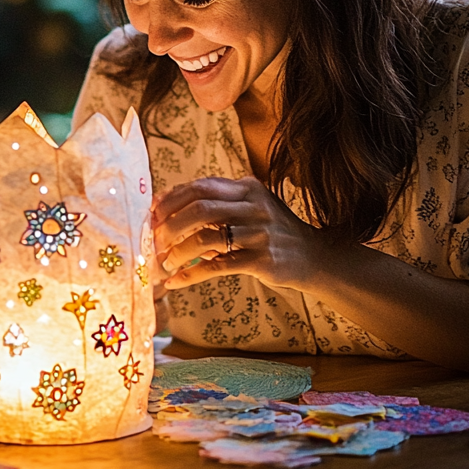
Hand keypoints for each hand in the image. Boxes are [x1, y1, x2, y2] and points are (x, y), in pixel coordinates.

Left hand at [152, 176, 321, 291]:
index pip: (200, 186)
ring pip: (206, 237)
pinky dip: (191, 274)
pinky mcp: (262, 260)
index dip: (172, 198)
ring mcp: (259, 233)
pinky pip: (217, 266)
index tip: (152, 212)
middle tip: (155, 241)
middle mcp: (254, 206)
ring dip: (178, 251)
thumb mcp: (250, 208)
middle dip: (170, 225)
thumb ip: (216, 205)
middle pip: (199, 208)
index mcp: (247, 188)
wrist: (315, 257)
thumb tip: (167, 212)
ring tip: (165, 263)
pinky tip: (176, 281)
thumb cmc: (271, 232)